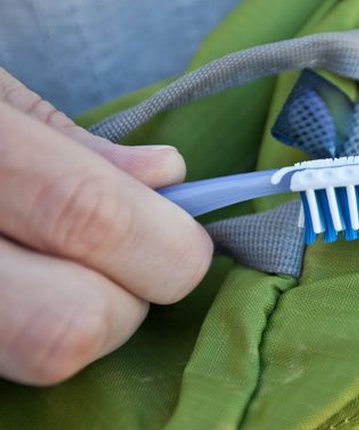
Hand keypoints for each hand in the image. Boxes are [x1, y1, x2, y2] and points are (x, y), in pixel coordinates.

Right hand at [0, 68, 212, 384]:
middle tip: (123, 262)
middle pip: (71, 326)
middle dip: (128, 301)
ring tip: (70, 275)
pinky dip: (38, 335)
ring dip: (86, 322)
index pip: (90, 218)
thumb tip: (169, 178)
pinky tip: (31, 290)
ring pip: (44, 358)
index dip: (165, 240)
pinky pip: (12, 364)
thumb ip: (76, 148)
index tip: (184, 236)